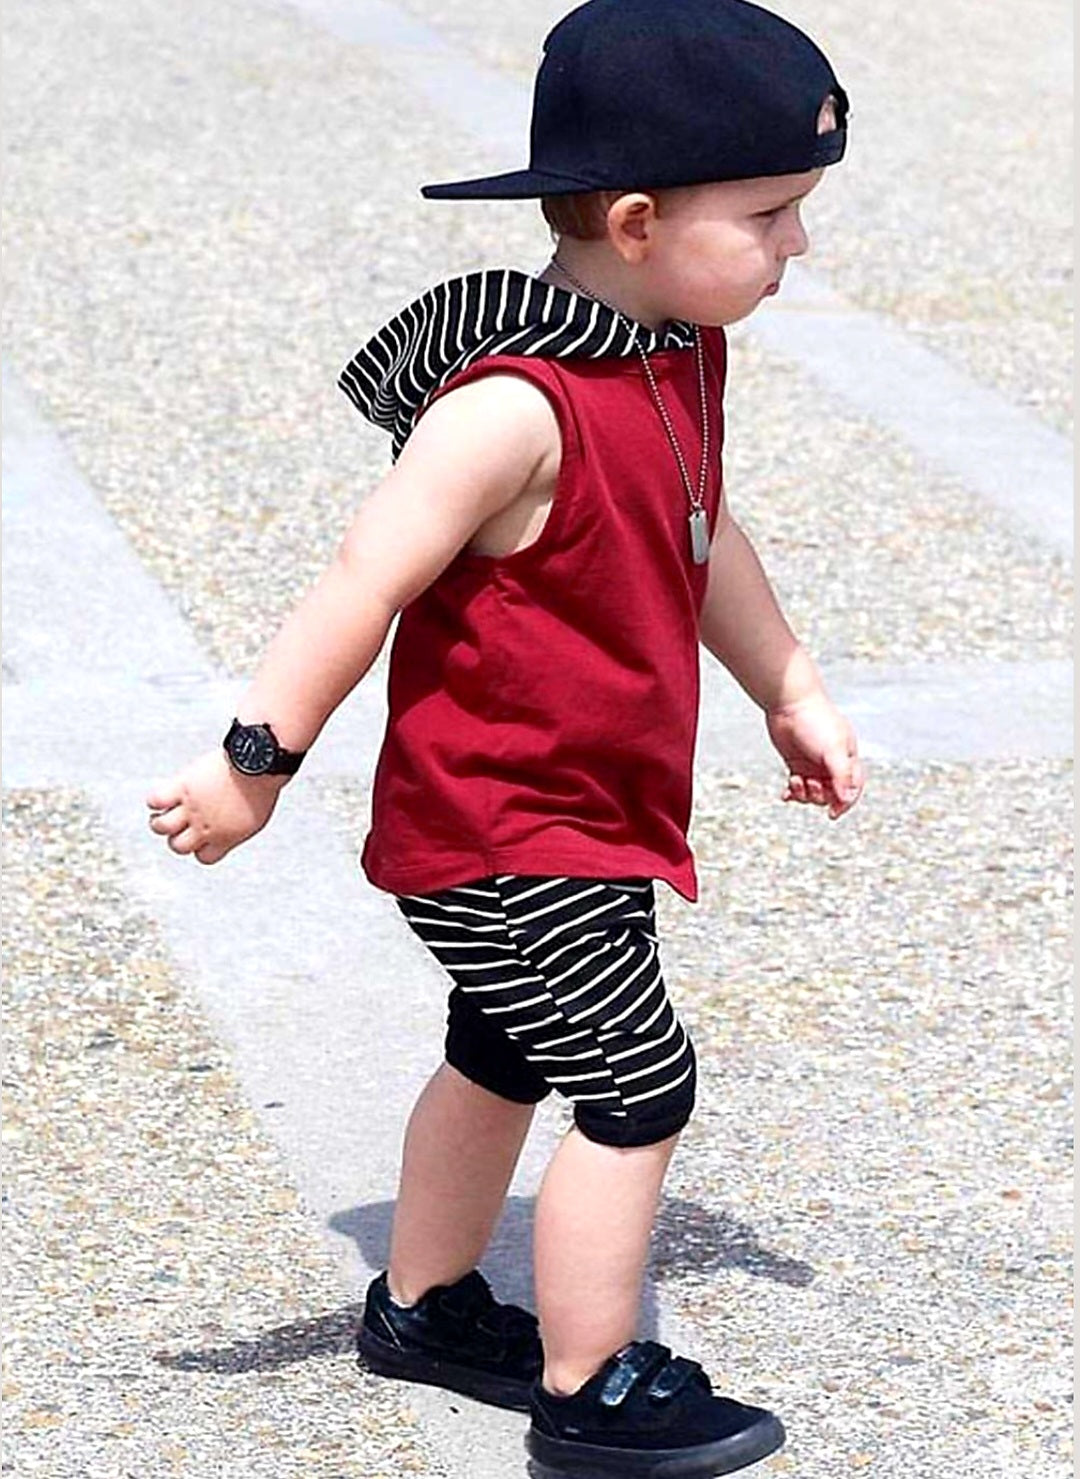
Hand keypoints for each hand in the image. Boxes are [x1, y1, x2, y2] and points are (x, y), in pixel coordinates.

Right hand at [145, 749, 284, 863]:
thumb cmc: (261, 784)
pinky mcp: (182, 787)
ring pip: (160, 827)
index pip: (204, 857)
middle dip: (177, 838)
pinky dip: (154, 800)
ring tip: (163, 814)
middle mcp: (206, 827)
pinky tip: (162, 797)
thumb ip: (236, 829)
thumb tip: (226, 830)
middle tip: (180, 825)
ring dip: (160, 822)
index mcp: (226, 839)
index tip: (201, 837)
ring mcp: (192, 808)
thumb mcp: (255, 818)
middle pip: (178, 846)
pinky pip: (155, 801)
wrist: (257, 763)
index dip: (200, 848)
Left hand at [765, 689, 864, 819]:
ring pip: (813, 792)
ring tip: (796, 781)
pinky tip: (786, 795)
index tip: (833, 814)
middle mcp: (832, 763)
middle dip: (820, 796)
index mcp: (847, 758)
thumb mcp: (833, 749)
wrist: (788, 703)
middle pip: (831, 794)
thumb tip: (847, 798)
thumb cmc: (815, 722)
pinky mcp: (796, 763)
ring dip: (805, 793)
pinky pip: (798, 786)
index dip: (845, 803)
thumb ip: (841, 774)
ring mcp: (813, 764)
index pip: (853, 788)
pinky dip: (793, 793)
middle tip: (810, 784)